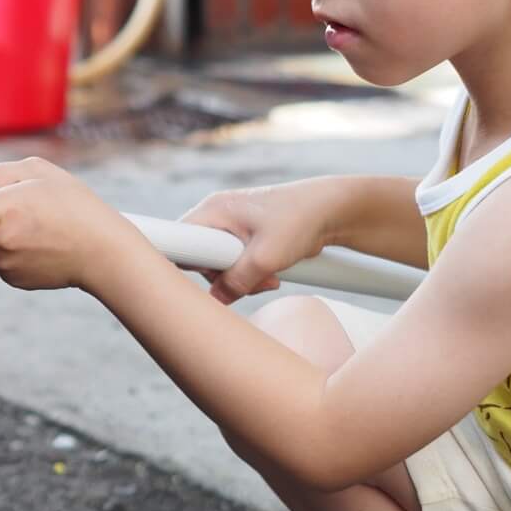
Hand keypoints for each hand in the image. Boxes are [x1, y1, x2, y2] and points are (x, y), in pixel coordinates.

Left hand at [0, 157, 141, 292]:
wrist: (105, 252)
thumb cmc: (76, 206)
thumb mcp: (41, 172)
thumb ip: (1, 173)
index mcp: (4, 211)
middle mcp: (2, 242)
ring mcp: (9, 266)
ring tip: (24, 229)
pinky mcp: (18, 281)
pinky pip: (0, 267)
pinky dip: (9, 257)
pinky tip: (36, 246)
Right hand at [177, 182, 334, 304]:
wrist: (332, 211)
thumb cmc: (299, 219)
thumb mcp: (267, 256)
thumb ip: (237, 281)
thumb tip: (218, 300)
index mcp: (214, 209)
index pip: (179, 239)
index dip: (183, 262)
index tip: (198, 276)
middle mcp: (218, 216)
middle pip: (199, 259)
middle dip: (224, 277)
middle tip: (250, 280)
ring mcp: (231, 228)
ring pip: (220, 267)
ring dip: (242, 280)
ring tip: (269, 276)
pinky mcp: (245, 241)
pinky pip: (236, 267)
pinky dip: (252, 276)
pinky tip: (272, 275)